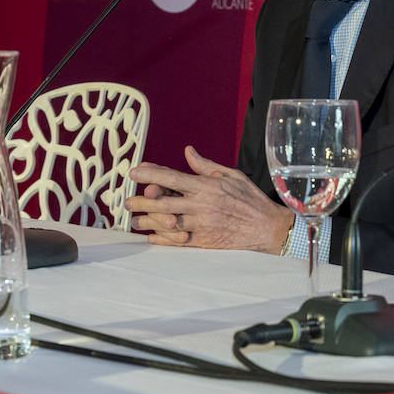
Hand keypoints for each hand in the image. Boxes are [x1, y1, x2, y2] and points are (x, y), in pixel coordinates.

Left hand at [127, 146, 294, 253]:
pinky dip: (163, 239)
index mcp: (206, 186)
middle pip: (164, 202)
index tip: (134, 172)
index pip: (172, 178)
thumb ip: (206, 165)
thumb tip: (188, 151)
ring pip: (167, 223)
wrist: (267, 228)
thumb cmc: (250, 199)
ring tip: (134, 220)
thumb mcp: (231, 175)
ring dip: (148, 222)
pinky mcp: (204, 241)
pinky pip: (179, 241)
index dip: (150, 174)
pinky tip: (151, 237)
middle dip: (142, 201)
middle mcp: (201, 205)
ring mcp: (202, 225)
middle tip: (127, 201)